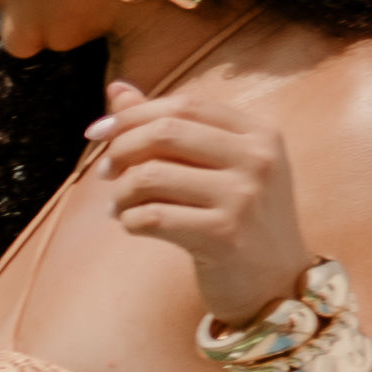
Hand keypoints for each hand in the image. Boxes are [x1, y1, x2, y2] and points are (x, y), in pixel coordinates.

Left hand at [83, 74, 313, 327]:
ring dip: (120, 192)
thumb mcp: (216, 166)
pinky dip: (130, 221)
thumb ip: (170, 127)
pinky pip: (152, 217)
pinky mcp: (225, 235)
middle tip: (104, 173)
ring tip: (119, 207)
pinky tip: (133, 226)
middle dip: (120, 149)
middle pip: (164, 131)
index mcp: (259, 133)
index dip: (132, 115)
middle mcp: (257, 158)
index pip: (184, 105)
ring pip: (151, 176)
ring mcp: (244, 196)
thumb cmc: (238, 218)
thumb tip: (116, 89)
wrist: (276, 282)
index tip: (96, 133)